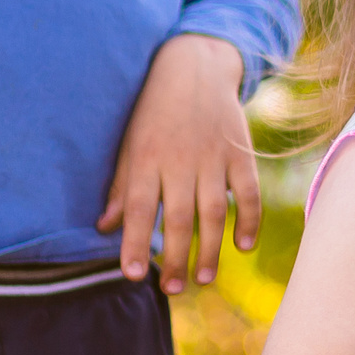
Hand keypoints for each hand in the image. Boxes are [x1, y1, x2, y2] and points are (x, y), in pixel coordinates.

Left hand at [97, 34, 256, 294]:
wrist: (195, 65)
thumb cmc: (154, 111)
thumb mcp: (130, 143)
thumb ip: (121, 187)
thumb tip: (105, 228)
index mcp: (146, 157)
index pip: (139, 207)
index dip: (135, 242)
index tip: (132, 276)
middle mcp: (180, 159)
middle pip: (179, 217)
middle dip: (176, 258)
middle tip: (174, 289)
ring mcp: (214, 156)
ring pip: (214, 212)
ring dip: (210, 249)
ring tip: (203, 279)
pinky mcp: (240, 152)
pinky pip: (248, 192)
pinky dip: (249, 220)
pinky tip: (243, 246)